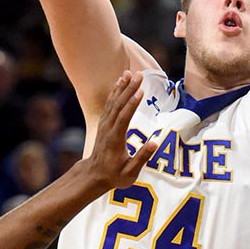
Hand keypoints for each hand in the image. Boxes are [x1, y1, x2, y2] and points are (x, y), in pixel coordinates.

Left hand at [85, 72, 157, 191]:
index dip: (132, 104)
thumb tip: (155, 143)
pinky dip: (115, 92)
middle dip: (129, 88)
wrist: (94, 175)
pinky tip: (120, 83)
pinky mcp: (104, 124)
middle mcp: (108, 128)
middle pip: (119, 105)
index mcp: (115, 139)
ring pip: (113, 102)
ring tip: (129, 73)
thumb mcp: (130, 172)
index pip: (124, 118)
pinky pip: (110, 104)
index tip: (141, 91)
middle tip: (139, 75)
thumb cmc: (114, 175)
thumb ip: (142, 158)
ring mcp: (104, 125)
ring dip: (121, 87)